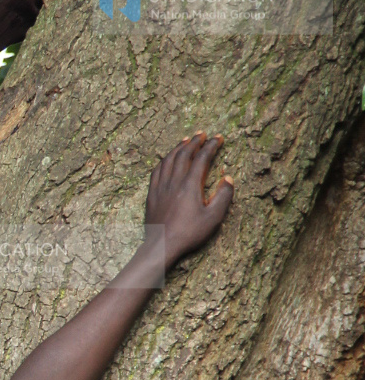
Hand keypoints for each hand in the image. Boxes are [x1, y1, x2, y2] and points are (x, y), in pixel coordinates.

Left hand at [144, 134, 233, 266]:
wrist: (161, 245)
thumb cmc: (189, 233)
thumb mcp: (213, 218)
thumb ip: (223, 196)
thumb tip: (228, 178)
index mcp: (190, 185)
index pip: (202, 158)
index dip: (211, 146)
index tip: (218, 138)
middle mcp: (174, 181)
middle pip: (184, 154)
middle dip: (194, 142)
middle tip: (202, 134)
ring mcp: (160, 186)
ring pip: (168, 159)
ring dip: (178, 148)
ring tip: (185, 141)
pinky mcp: (151, 193)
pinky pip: (156, 170)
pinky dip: (164, 160)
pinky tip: (166, 159)